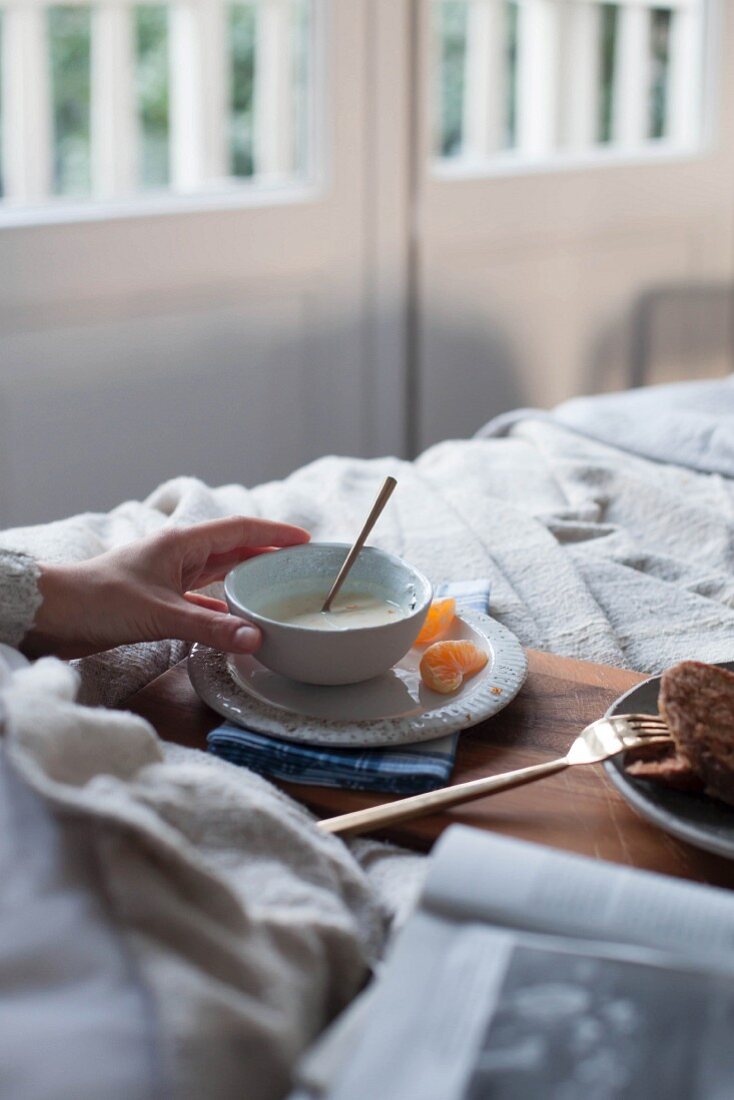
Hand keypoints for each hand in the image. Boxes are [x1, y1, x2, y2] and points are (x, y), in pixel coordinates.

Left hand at [21, 516, 309, 659]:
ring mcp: (168, 577)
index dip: (274, 533)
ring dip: (247, 577)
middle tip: (301, 565)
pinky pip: (202, 599)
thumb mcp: (160, 615)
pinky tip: (237, 620)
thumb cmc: (99, 601)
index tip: (305, 540)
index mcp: (181, 544)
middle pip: (233, 548)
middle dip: (267, 553)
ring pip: (218, 572)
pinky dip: (222, 607)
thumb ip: (211, 628)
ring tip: (278, 587)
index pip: (239, 529)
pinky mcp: (158, 600)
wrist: (52, 614)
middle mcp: (178, 555)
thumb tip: (257, 639)